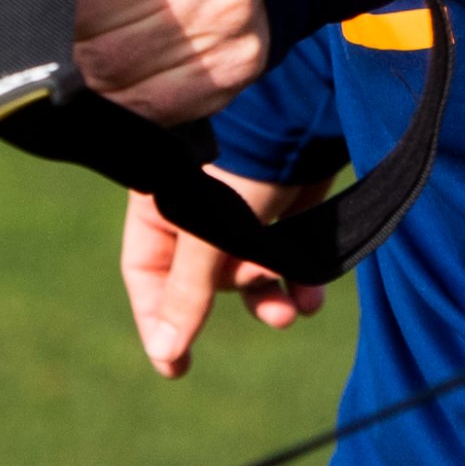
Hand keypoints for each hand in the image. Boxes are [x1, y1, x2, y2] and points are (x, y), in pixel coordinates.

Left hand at [0, 0, 269, 122]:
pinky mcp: (238, 63)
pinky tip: (113, 80)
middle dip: (54, 25)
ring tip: (81, 48)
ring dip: (79, 69)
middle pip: (86, 17)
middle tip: (53, 19)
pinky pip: (149, 103)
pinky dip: (117, 100)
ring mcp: (231, 12)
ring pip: (110, 66)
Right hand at [120, 170, 325, 376]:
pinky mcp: (289, 195)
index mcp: (163, 206)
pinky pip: (287, 247)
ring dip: (273, 294)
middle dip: (240, 298)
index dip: (160, 319)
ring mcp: (247, 201)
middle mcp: (202, 206)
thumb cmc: (245, 157)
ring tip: (298, 310)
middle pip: (208, 276)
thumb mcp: (211, 228)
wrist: (310, 98)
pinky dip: (299, 272)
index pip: (150, 275)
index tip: (175, 367)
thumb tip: (167, 352)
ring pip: (253, 266)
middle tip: (275, 317)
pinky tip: (314, 296)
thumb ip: (189, 290)